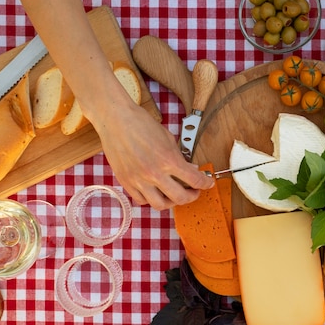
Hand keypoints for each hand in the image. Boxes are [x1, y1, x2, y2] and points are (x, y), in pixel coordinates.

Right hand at [94, 101, 213, 210]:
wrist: (116, 120)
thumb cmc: (141, 124)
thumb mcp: (168, 138)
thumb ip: (179, 157)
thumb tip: (189, 170)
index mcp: (168, 160)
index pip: (195, 180)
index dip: (205, 183)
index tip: (208, 183)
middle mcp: (154, 174)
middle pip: (180, 198)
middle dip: (191, 196)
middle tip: (193, 192)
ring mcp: (139, 180)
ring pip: (160, 205)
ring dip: (171, 202)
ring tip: (174, 195)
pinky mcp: (126, 182)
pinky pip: (141, 200)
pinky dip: (151, 199)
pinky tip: (155, 192)